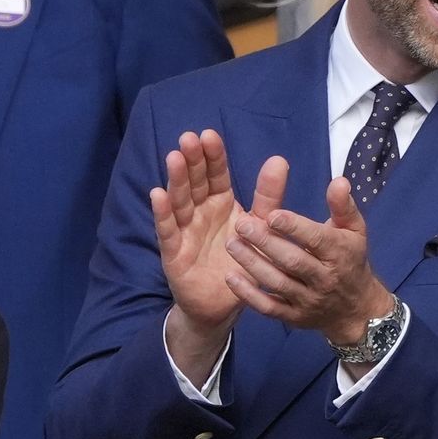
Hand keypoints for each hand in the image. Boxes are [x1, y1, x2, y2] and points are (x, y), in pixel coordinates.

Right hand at [152, 130, 285, 379]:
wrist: (224, 304)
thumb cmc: (242, 260)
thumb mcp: (261, 225)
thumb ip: (269, 196)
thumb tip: (279, 158)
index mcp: (221, 203)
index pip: (216, 175)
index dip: (213, 156)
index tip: (210, 134)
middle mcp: (200, 213)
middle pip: (195, 183)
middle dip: (193, 161)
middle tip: (190, 138)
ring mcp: (184, 231)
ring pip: (180, 201)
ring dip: (177, 180)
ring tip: (175, 157)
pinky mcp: (174, 253)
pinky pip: (167, 231)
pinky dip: (163, 213)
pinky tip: (158, 194)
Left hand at [224, 176, 391, 344]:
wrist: (356, 308)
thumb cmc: (351, 259)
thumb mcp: (355, 230)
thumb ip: (343, 205)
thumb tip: (339, 180)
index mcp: (340, 253)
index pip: (316, 239)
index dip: (294, 227)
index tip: (271, 214)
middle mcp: (325, 278)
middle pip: (293, 261)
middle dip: (266, 243)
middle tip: (241, 224)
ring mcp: (308, 300)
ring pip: (278, 283)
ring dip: (252, 264)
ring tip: (232, 244)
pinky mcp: (294, 317)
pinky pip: (269, 308)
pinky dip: (249, 295)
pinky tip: (231, 278)